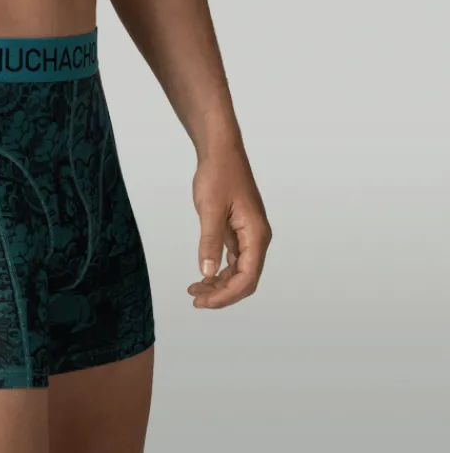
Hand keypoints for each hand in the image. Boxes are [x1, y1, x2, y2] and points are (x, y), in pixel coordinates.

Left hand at [187, 145, 271, 307]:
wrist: (221, 150)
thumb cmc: (218, 174)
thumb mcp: (210, 208)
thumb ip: (209, 241)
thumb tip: (207, 273)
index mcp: (256, 235)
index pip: (247, 278)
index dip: (226, 295)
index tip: (203, 301)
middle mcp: (257, 238)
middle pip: (245, 279)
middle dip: (222, 293)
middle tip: (195, 299)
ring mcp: (249, 235)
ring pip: (239, 271)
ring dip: (219, 284)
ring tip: (195, 290)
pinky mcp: (239, 230)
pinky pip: (234, 259)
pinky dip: (219, 270)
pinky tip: (203, 276)